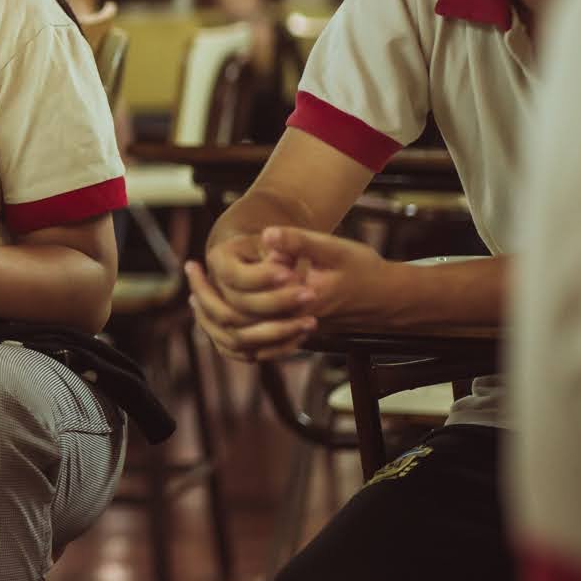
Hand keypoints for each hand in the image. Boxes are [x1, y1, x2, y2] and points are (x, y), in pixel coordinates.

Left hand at [186, 227, 392, 361]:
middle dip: (207, 304)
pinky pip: (258, 346)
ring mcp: (294, 333)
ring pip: (243, 343)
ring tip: (196, 295)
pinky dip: (235, 335)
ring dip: (216, 321)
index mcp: (296, 303)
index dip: (214, 286)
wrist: (389, 298)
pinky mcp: (296, 333)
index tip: (195, 263)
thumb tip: (269, 233)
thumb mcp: (333, 249)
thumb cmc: (363, 270)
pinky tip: (221, 314)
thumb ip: (300, 242)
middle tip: (191, 274)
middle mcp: (292, 324)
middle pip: (235, 328)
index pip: (243, 305)